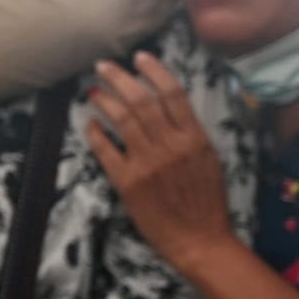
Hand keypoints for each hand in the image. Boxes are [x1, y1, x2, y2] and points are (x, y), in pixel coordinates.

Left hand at [88, 53, 236, 272]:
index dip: (154, 70)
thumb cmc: (206, 203)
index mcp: (194, 138)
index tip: (139, 57)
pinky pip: (105, 149)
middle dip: (120, 78)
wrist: (199, 241)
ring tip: (93, 91)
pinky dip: (95, 132)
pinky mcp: (127, 182)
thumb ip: (189, 133)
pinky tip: (89, 123)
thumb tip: (168, 108)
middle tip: (103, 66)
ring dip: (104, 100)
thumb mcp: (208, 160)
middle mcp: (170, 146)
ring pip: (122, 119)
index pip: (172, 92)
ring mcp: (147, 163)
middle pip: (142, 100)